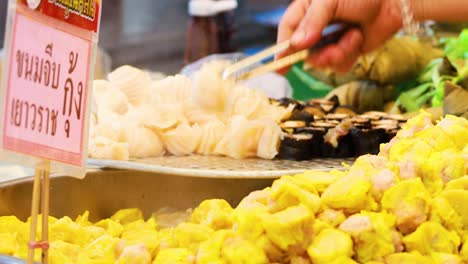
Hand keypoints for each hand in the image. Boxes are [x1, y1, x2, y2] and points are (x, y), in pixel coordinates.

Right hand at [277, 0, 402, 72]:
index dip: (282, 48)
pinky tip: (358, 39)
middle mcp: (315, 27)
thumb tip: (297, 44)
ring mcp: (330, 41)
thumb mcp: (330, 1)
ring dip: (338, 53)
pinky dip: (348, 55)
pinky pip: (337, 66)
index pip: (287, 30)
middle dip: (319, 54)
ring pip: (321, 61)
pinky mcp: (345, 52)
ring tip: (353, 37)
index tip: (279, 65)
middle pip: (303, 52)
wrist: (394, 2)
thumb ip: (312, 22)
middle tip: (334, 50)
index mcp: (307, 10)